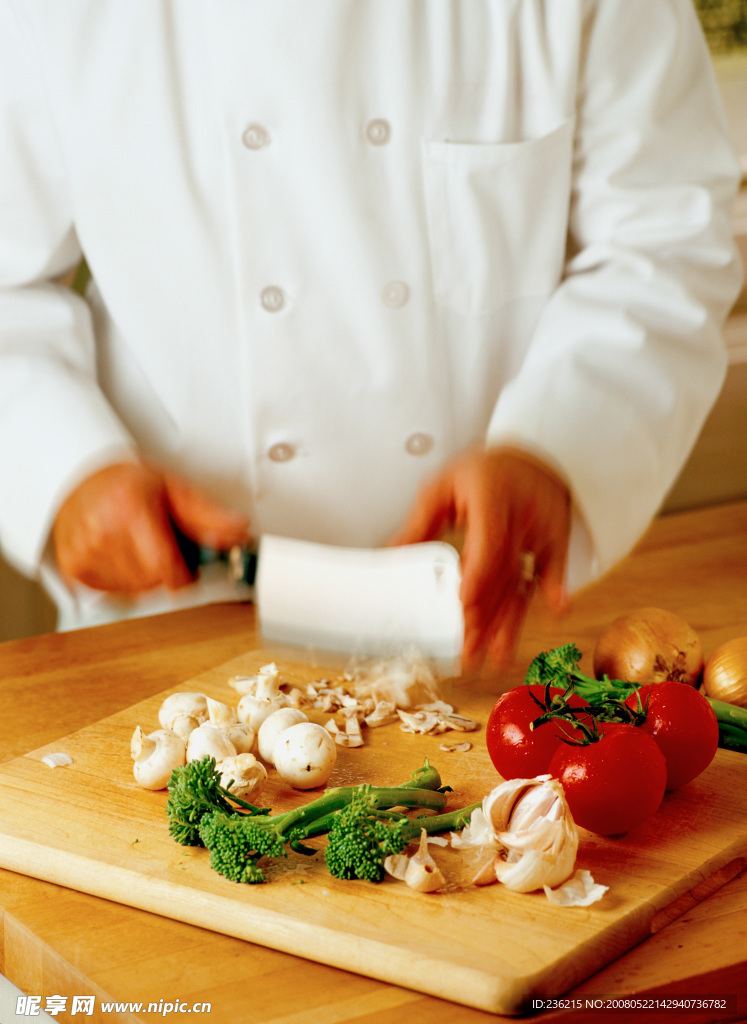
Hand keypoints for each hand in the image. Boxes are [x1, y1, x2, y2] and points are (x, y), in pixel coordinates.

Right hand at [52, 461, 251, 592]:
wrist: (83, 479)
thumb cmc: (129, 482)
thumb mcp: (174, 488)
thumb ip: (208, 514)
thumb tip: (238, 531)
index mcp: (130, 508)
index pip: (165, 566)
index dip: (185, 574)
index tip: (188, 566)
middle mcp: (102, 531)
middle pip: (153, 582)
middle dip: (167, 571)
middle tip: (162, 547)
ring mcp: (84, 552)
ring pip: (135, 593)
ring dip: (146, 579)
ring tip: (141, 549)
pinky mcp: (72, 570)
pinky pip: (112, 596)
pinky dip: (124, 585)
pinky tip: (123, 560)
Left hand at [389, 445, 570, 671]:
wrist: (534, 452)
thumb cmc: (482, 471)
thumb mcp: (443, 487)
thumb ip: (419, 525)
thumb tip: (390, 557)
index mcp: (490, 496)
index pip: (488, 542)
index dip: (477, 576)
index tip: (464, 604)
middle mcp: (520, 513)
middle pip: (502, 571)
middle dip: (485, 615)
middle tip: (467, 650)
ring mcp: (541, 527)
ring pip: (524, 579)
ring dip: (510, 620)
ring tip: (496, 654)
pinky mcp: (556, 538)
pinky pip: (554, 568)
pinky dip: (554, 591)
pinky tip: (556, 612)